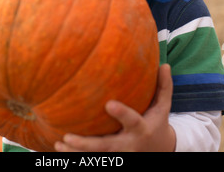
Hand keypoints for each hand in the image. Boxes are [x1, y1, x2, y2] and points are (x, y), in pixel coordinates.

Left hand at [54, 64, 175, 151]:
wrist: (159, 151)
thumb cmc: (156, 123)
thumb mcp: (163, 107)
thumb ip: (164, 86)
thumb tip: (164, 64)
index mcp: (141, 129)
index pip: (132, 121)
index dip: (122, 114)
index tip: (109, 104)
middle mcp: (128, 145)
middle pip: (107, 147)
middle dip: (87, 144)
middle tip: (68, 136)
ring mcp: (119, 155)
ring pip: (97, 157)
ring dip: (76, 152)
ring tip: (59, 143)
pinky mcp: (113, 159)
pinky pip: (94, 159)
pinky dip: (77, 156)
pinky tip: (59, 148)